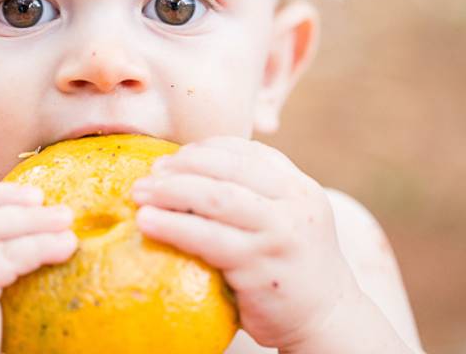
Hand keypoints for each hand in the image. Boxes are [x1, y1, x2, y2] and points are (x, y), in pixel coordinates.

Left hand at [132, 136, 359, 349]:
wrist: (326, 317)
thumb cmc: (289, 264)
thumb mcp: (286, 218)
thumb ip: (254, 192)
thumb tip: (189, 169)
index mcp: (298, 185)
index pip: (246, 151)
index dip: (203, 149)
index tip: (172, 157)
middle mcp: (295, 203)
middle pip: (227, 169)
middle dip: (181, 166)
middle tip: (148, 175)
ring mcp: (280, 233)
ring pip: (216, 198)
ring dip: (170, 191)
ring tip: (139, 194)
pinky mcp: (260, 266)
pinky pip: (208, 239)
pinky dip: (173, 226)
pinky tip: (148, 223)